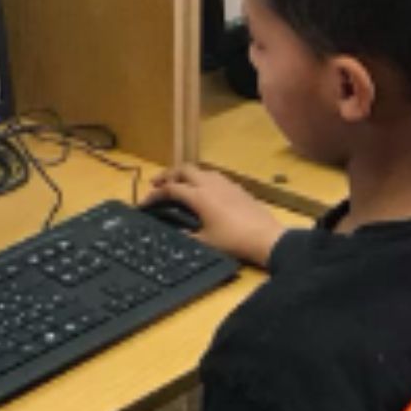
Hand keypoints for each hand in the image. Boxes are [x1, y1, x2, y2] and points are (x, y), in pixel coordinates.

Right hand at [148, 163, 289, 267]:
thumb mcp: (205, 241)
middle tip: (158, 184)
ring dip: (186, 174)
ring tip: (179, 184)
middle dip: (168, 175)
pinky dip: (202, 179)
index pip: (171, 189)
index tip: (145, 203)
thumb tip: (176, 231)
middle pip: (183, 169)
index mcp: (199, 196)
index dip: (155, 195)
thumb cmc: (233, 240)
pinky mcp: (237, 187)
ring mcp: (225, 183)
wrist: (265, 237)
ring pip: (200, 170)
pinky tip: (204, 190)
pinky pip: (214, 176)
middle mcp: (210, 184)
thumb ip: (187, 235)